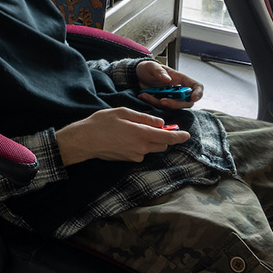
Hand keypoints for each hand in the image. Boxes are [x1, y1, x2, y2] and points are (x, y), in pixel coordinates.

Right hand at [55, 106, 190, 164]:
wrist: (85, 140)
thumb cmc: (102, 123)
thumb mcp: (123, 113)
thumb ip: (144, 118)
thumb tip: (160, 123)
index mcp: (141, 134)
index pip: (168, 137)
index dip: (179, 136)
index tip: (187, 135)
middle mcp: (141, 148)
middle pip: (163, 144)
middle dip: (164, 136)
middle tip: (158, 126)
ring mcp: (135, 156)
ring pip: (152, 148)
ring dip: (152, 140)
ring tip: (137, 129)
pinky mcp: (129, 160)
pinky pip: (142, 152)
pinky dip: (141, 145)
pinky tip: (127, 137)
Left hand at [133, 60, 202, 105]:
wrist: (137, 75)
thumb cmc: (148, 68)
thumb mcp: (151, 66)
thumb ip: (159, 71)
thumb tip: (167, 79)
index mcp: (180, 79)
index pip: (196, 86)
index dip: (198, 93)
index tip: (193, 98)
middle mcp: (178, 89)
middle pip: (186, 102)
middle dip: (175, 104)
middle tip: (163, 101)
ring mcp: (171, 97)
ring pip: (173, 107)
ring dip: (159, 103)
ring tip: (146, 94)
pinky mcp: (162, 102)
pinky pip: (161, 107)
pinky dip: (152, 102)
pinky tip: (144, 95)